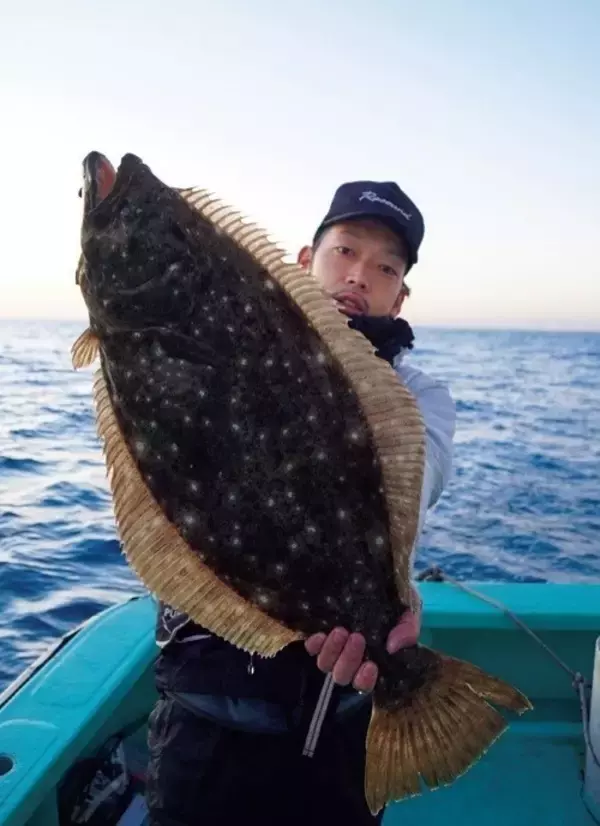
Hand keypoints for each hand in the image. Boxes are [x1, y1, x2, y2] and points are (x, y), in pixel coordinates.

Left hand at [304, 587, 421, 692]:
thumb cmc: (398, 602)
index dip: (365, 680)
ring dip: (332, 651)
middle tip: (357, 637)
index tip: (371, 665)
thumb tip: (393, 647)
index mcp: (374, 660)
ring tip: (341, 631)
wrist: (381, 581)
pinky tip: (320, 634)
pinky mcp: (321, 634)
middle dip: (348, 660)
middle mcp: (351, 659)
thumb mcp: (410, 611)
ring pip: (325, 665)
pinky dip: (315, 644)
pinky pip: (311, 648)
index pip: (365, 684)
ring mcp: (334, 648)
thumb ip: (408, 629)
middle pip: (342, 676)